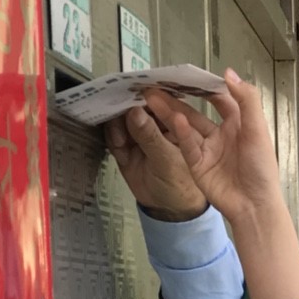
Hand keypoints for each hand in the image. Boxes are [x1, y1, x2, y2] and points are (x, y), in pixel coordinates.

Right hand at [104, 91, 207, 220]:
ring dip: (121, 119)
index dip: (158, 93)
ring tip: (117, 116)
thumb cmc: (183, 188)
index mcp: (184, 127)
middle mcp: (163, 128)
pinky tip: (116, 136)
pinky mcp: (128, 151)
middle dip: (133, 102)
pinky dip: (114, 136)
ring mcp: (144, 139)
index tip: (144, 83)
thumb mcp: (169, 161)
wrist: (170, 214)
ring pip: (128, 122)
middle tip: (122, 94)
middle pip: (145, 108)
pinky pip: (117, 138)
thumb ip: (151, 137)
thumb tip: (135, 112)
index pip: (171, 102)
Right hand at [164, 69, 284, 225]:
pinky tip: (174, 119)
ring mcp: (207, 150)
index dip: (204, 86)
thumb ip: (246, 99)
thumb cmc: (262, 169)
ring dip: (170, 112)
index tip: (188, 74)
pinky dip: (181, 132)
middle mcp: (220, 136)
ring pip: (185, 127)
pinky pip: (187, 145)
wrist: (255, 206)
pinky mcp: (197, 165)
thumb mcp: (258, 129)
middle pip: (194, 112)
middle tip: (159, 85)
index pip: (219, 99)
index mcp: (238, 124)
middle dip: (177, 99)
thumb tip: (229, 73)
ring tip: (152, 98)